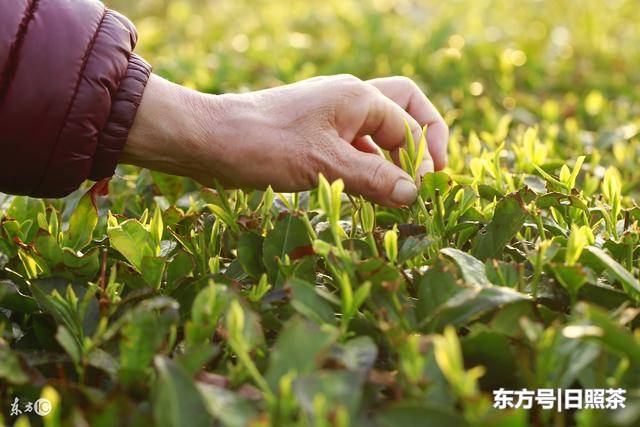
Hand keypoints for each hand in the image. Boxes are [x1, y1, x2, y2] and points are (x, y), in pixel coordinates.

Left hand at [122, 74, 447, 206]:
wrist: (209, 140)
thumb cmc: (265, 145)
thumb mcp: (325, 165)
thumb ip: (374, 178)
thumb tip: (414, 194)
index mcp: (358, 97)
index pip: (412, 125)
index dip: (424, 159)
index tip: (420, 194)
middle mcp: (348, 100)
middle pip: (405, 109)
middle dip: (424, 140)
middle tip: (431, 174)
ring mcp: (330, 116)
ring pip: (378, 131)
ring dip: (394, 157)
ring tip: (398, 193)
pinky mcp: (314, 134)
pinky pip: (353, 146)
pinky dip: (367, 165)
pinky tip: (364, 191)